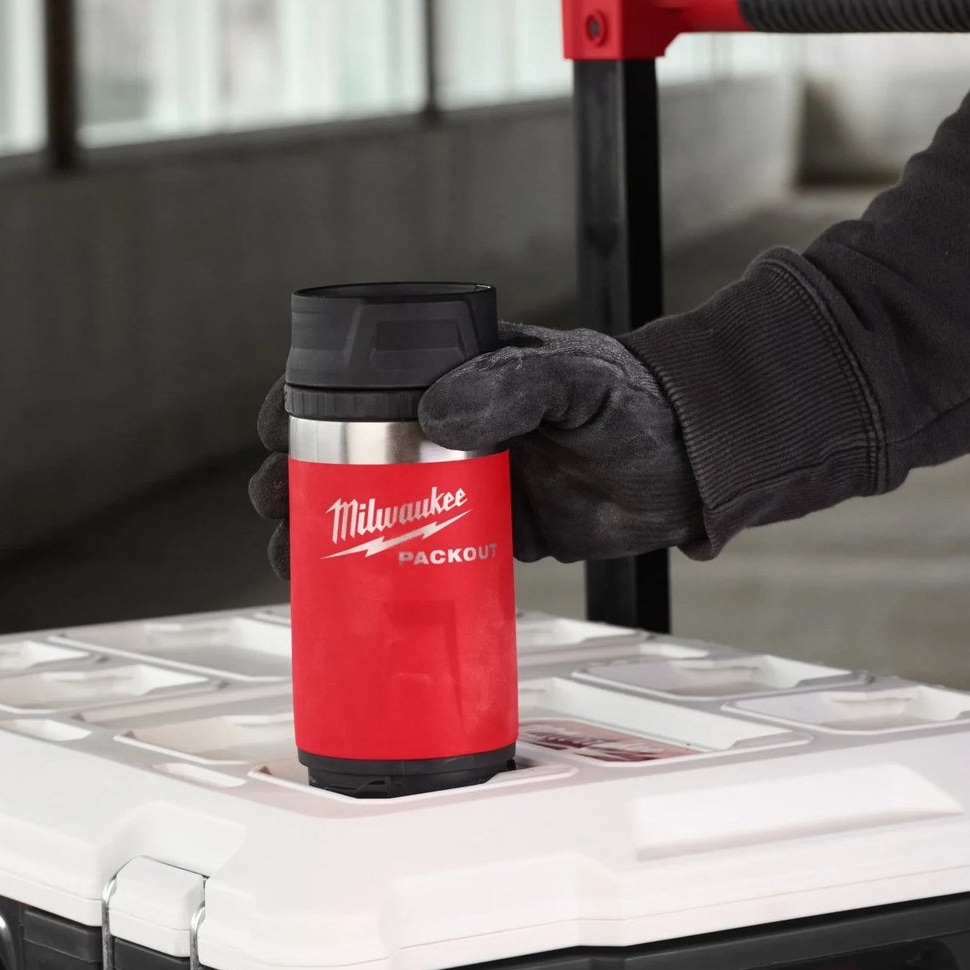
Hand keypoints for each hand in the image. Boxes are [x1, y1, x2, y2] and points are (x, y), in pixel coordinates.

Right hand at [249, 323, 699, 576]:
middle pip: (349, 452)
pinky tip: (343, 598)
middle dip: (297, 479)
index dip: (306, 406)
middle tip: (274, 507)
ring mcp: (464, 485)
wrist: (696, 467)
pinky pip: (418, 558)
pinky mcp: (489, 537)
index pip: (360, 381)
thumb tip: (437, 416)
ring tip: (291, 560)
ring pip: (373, 509)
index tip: (274, 432)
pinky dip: (377, 578)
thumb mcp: (573, 381)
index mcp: (456, 372)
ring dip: (322, 533)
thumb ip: (511, 387)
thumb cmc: (638, 404)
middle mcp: (449, 427)